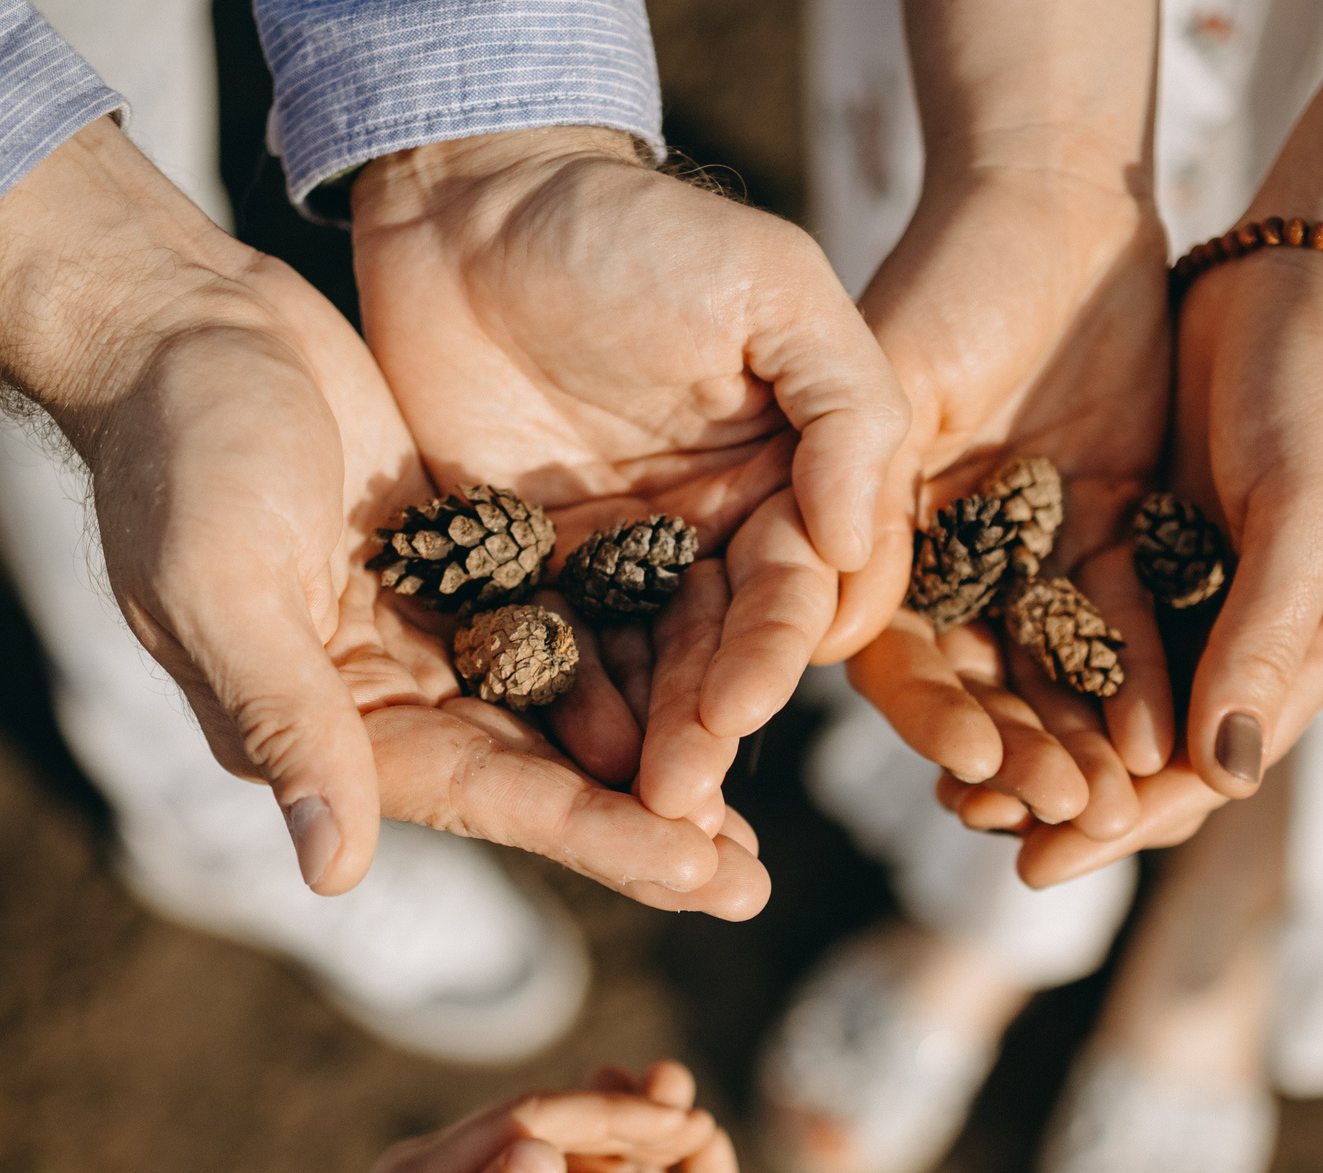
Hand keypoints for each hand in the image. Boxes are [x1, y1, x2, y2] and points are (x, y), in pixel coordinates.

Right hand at [0, 119, 763, 910]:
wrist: (180, 326)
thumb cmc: (180, 454)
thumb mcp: (223, 585)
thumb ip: (286, 721)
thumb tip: (334, 872)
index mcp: (326, 728)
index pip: (489, 799)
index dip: (600, 840)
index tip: (704, 878)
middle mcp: (382, 700)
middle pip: (539, 780)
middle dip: (645, 832)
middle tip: (754, 885)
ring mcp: (425, 634)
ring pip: (560, 714)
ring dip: (650, 760)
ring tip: (748, 818)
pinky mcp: (461, 566)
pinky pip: (561, 628)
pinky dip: (628, 661)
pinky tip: (709, 681)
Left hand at [267, 1066, 731, 1172]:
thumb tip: (543, 1148)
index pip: (536, 1118)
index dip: (616, 1115)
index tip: (684, 1123)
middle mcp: (427, 1161)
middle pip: (538, 1114)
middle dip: (620, 1113)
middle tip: (696, 1122)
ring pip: (531, 1136)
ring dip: (602, 1136)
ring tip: (672, 1145)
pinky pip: (517, 1167)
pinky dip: (574, 1167)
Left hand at [351, 127, 908, 826]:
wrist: (468, 203)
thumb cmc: (633, 228)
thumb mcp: (772, 289)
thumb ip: (845, 406)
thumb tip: (854, 540)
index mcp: (791, 482)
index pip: (806, 593)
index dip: (778, 655)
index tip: (745, 709)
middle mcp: (715, 536)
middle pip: (727, 654)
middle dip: (712, 728)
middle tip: (683, 802)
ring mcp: (621, 561)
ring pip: (647, 675)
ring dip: (646, 748)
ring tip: (635, 819)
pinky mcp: (529, 570)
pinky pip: (552, 656)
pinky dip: (560, 713)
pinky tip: (559, 772)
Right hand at [833, 168, 1182, 860]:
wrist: (1059, 200)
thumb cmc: (953, 281)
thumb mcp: (893, 389)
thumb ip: (861, 505)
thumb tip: (829, 641)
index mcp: (872, 548)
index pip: (898, 661)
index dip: (934, 719)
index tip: (974, 769)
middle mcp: (944, 572)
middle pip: (982, 690)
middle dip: (1025, 758)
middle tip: (1070, 813)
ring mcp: (1029, 559)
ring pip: (1059, 674)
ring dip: (1089, 740)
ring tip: (1125, 801)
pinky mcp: (1111, 535)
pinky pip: (1132, 624)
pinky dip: (1151, 677)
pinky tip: (1176, 733)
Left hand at [1001, 240, 1322, 886]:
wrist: (1306, 274)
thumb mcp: (1307, 520)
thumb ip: (1259, 641)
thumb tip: (1216, 775)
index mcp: (1291, 659)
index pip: (1195, 774)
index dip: (1118, 821)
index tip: (1037, 861)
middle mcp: (1226, 640)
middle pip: (1129, 750)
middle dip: (1054, 792)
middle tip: (969, 823)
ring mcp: (1170, 588)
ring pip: (1084, 691)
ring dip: (1023, 732)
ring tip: (951, 775)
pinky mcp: (1118, 533)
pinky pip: (1056, 614)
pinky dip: (1010, 651)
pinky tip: (948, 672)